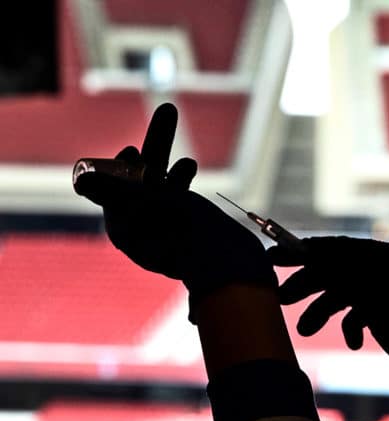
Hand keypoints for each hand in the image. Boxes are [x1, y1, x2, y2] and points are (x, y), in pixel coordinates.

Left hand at [74, 103, 276, 322]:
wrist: (230, 264)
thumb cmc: (185, 234)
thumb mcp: (146, 206)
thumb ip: (114, 190)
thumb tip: (82, 179)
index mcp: (125, 230)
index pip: (115, 190)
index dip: (123, 167)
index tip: (132, 151)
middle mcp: (144, 230)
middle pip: (142, 179)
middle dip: (154, 147)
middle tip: (168, 112)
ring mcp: (170, 228)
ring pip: (165, 183)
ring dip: (170, 158)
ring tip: (185, 149)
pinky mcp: (193, 226)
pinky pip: (182, 195)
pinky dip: (183, 177)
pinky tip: (191, 166)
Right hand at [266, 236, 388, 409]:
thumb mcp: (374, 296)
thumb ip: (341, 271)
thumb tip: (309, 250)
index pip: (343, 247)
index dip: (307, 252)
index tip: (273, 258)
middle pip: (342, 270)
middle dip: (311, 284)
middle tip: (280, 298)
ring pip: (349, 296)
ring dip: (324, 311)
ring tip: (304, 331)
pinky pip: (363, 316)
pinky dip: (351, 327)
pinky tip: (353, 343)